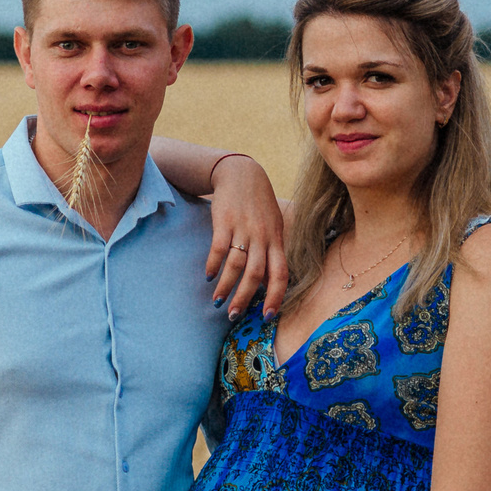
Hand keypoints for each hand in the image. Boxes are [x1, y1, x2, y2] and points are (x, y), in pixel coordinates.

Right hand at [203, 155, 288, 318]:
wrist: (242, 173)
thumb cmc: (259, 205)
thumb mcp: (273, 227)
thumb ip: (271, 254)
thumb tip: (268, 284)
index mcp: (277, 240)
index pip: (281, 274)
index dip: (275, 297)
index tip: (266, 316)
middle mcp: (262, 237)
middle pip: (256, 274)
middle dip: (244, 298)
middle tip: (233, 316)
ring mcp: (243, 228)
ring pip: (236, 264)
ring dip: (226, 286)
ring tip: (218, 302)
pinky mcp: (224, 221)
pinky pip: (219, 248)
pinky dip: (214, 264)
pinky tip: (209, 276)